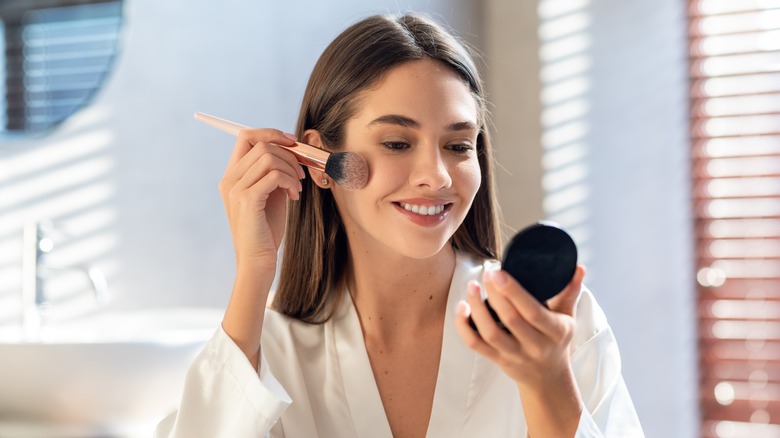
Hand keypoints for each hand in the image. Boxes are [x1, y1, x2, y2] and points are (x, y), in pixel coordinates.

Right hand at [218, 128, 303, 268]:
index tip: (292, 143)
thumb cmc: (266, 229)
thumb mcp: (271, 194)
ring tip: (296, 188)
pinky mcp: (247, 200)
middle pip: (261, 143)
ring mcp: (236, 189)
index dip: (271, 133)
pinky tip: (294, 197)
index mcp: (232, 175)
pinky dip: (290, 182)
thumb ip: (274, 172)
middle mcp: (230, 179)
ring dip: (291, 169)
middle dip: (288, 154)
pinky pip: (274, 175)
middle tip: (300, 174)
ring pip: (269, 157)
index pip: (246, 136)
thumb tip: (292, 150)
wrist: (258, 261)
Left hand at [455, 265, 585, 386]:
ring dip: (477, 308)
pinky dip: (464, 326)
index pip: (533, 311)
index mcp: (555, 331)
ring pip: (490, 333)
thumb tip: (579, 267)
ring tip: (472, 286)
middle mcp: (535, 345)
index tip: (499, 272)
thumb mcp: (568, 317)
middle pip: (510, 319)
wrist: (548, 377)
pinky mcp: (497, 360)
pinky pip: (476, 344)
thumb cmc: (557, 340)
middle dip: (495, 294)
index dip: (514, 291)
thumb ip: (570, 291)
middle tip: (487, 273)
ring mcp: (514, 355)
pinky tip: (462, 307)